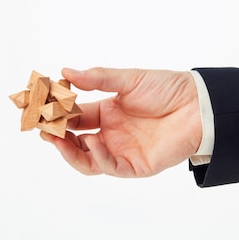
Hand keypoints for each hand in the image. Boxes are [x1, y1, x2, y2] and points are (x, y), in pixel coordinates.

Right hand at [40, 67, 202, 176]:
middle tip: (41, 126)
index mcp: (108, 112)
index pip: (75, 116)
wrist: (198, 104)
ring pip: (87, 159)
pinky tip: (91, 142)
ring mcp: (122, 150)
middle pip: (75, 141)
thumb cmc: (168, 89)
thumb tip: (65, 72)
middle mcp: (112, 133)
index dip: (57, 114)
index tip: (40, 107)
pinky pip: (110, 166)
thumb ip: (98, 78)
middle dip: (56, 135)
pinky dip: (98, 157)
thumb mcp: (129, 79)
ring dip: (69, 151)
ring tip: (54, 137)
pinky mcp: (136, 165)